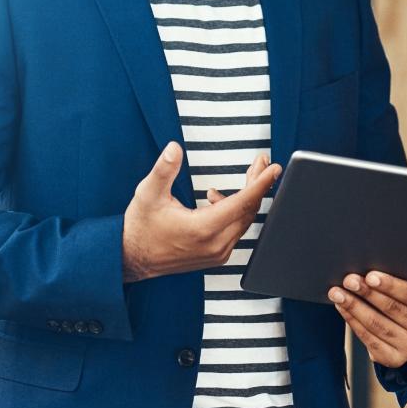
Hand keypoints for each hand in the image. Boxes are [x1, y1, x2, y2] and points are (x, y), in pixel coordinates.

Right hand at [121, 142, 279, 281]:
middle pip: (248, 210)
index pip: (242, 203)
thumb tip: (174, 148)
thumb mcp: (147, 193)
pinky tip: (216, 199)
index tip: (274, 168)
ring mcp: (218, 253)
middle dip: (257, 183)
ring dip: (248, 196)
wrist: (132, 258)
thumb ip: (164, 170)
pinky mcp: (216, 256)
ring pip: (244, 220)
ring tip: (246, 174)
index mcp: (202, 229)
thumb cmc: (141, 226)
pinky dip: (235, 211)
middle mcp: (215, 245)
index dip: (260, 183)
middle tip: (261, 162)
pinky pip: (236, 230)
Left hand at [330, 261, 406, 367]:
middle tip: (349, 280)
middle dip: (367, 293)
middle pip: (393, 310)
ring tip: (338, 293)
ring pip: (378, 325)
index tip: (370, 275)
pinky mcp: (395, 359)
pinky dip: (353, 322)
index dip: (390, 285)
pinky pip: (370, 339)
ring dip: (355, 307)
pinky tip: (343, 308)